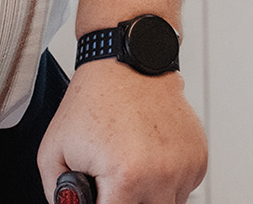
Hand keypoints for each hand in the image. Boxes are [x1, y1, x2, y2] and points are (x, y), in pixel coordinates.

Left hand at [38, 61, 205, 203]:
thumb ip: (58, 194)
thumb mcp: (54, 151)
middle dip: (125, 201)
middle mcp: (162, 174)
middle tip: (113, 181)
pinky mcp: (198, 157)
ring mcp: (185, 166)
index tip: (100, 194)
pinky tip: (149, 158)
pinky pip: (184, 188)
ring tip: (131, 166)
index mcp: (128, 177)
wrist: (126, 62)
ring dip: (149, 196)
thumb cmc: (94, 100)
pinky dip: (167, 181)